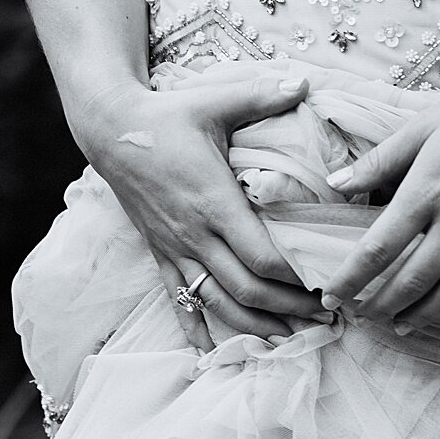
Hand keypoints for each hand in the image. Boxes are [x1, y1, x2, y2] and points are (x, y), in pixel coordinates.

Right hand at [72, 75, 329, 348]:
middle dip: (289, 311)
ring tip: (293, 339)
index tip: (330, 283)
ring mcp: (175, 249)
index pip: (261, 257)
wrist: (109, 130)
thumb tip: (306, 82)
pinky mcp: (160, 255)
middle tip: (328, 317)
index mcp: (213, 202)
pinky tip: (217, 356)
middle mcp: (194, 234)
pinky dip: (200, 332)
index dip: (297, 278)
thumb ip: (261, 95)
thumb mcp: (215, 100)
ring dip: (256, 328)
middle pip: (247, 291)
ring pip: (217, 305)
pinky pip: (181, 302)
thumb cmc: (166, 115)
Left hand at [321, 73, 439, 333]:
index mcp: (427, 189)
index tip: (331, 297)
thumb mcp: (424, 126)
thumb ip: (379, 161)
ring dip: (423, 316)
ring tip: (402, 325)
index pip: (377, 248)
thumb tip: (335, 184)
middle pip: (411, 280)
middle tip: (363, 317)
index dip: (350, 279)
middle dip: (381, 305)